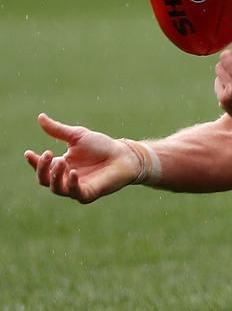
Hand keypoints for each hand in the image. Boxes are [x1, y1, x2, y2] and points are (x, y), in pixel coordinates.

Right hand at [24, 113, 138, 202]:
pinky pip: (74, 193)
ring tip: (63, 161)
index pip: (41, 167)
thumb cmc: (102, 146)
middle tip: (48, 154)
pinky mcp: (88, 194)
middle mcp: (66, 178)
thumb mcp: (77, 136)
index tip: (28, 153)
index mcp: (61, 165)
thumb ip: (58, 130)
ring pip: (56, 188)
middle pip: (44, 180)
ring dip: (56, 175)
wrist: (124, 155)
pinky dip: (71, 184)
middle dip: (43, 168)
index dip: (34, 162)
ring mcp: (76, 187)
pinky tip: (73, 172)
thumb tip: (40, 117)